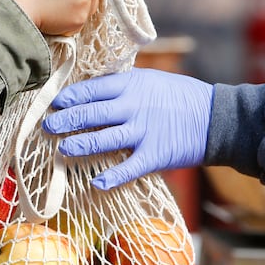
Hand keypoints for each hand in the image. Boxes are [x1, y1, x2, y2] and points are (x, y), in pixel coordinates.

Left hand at [42, 68, 213, 189]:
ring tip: (63, 149)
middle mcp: (135, 106)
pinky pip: (129, 168)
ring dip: (81, 145)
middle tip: (47, 127)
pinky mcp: (155, 155)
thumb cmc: (180, 97)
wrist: (216, 118)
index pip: (93, 89)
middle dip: (66, 120)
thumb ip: (122, 87)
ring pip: (104, 139)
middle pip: (92, 113)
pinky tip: (95, 183)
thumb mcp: (151, 81)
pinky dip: (112, 177)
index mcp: (132, 84)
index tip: (54, 104)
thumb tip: (89, 91)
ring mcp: (144, 132)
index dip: (70, 97)